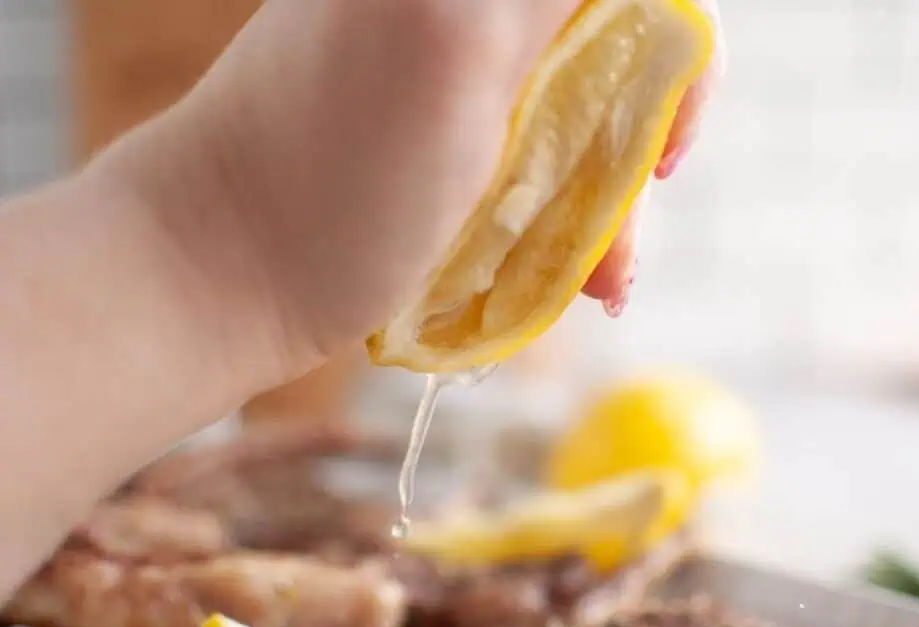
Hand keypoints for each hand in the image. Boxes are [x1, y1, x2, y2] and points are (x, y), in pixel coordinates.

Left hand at [96, 0, 722, 384]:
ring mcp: (458, 76)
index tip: (664, 139)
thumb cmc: (332, 169)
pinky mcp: (448, 144)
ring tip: (600, 282)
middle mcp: (468, 8)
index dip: (670, 46)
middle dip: (637, 147)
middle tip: (621, 233)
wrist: (225, 274)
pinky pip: (540, 165)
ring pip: (583, 118)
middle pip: (614, 54)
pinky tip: (573, 281)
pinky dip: (569, 222)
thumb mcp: (454, 39)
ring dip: (609, 203)